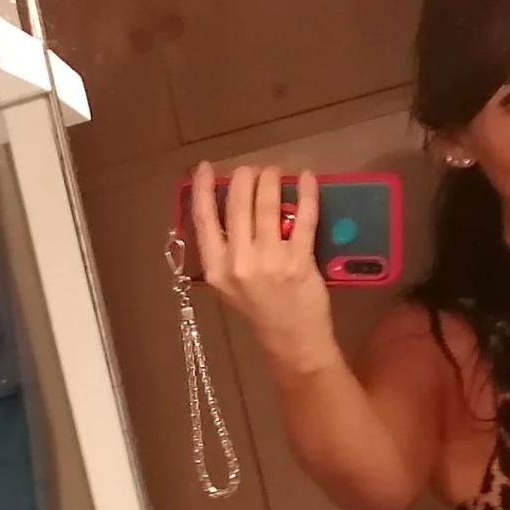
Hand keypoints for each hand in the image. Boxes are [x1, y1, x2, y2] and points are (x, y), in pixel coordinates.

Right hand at [191, 162, 334, 372]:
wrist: (291, 341)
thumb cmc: (260, 311)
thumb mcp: (229, 284)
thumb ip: (226, 249)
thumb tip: (232, 205)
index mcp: (215, 268)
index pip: (203, 219)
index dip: (201, 188)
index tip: (204, 167)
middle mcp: (238, 263)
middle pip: (237, 204)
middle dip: (246, 177)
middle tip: (254, 170)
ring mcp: (269, 262)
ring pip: (267, 204)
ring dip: (272, 179)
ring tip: (277, 171)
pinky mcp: (299, 262)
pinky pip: (303, 217)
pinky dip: (307, 193)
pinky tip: (308, 179)